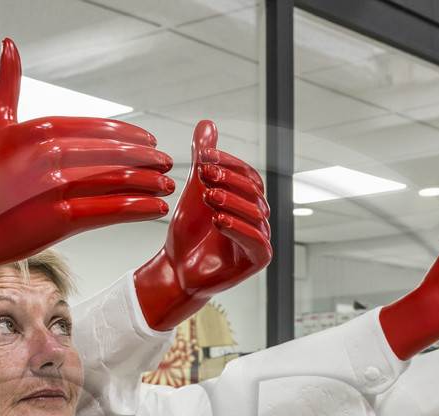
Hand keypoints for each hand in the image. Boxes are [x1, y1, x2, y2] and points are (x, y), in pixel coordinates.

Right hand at [0, 39, 174, 306]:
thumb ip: (8, 83)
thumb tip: (9, 44)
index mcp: (38, 129)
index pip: (98, 128)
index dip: (129, 136)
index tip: (148, 142)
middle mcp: (49, 154)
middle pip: (113, 153)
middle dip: (146, 159)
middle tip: (165, 163)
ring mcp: (55, 187)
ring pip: (116, 180)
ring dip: (149, 184)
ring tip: (166, 187)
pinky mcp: (59, 220)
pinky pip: (109, 211)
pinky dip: (137, 209)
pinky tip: (155, 210)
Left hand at [134, 120, 271, 330]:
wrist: (177, 269)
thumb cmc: (188, 233)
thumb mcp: (194, 190)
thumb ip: (203, 159)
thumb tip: (207, 123)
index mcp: (248, 200)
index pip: (247, 174)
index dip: (227, 163)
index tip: (203, 156)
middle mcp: (258, 218)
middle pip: (253, 192)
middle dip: (228, 181)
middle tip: (203, 174)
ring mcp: (261, 239)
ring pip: (256, 214)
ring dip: (231, 202)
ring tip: (207, 197)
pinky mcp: (258, 260)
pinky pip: (257, 241)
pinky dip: (238, 229)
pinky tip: (218, 221)